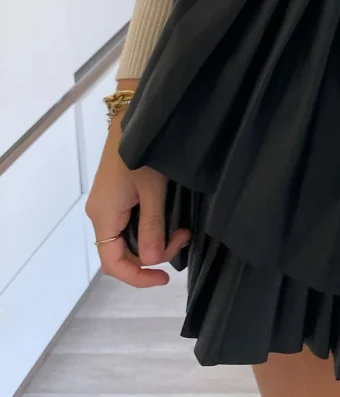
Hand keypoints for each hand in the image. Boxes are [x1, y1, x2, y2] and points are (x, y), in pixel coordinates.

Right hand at [84, 86, 189, 287]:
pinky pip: (129, 224)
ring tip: (181, 229)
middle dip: (154, 254)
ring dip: (154, 240)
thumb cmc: (143, 152)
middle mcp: (100, 214)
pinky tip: (168, 220)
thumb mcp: (153, 190)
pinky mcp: (115, 197)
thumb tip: (152, 261)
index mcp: (103, 216)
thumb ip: (153, 226)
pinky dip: (149, 227)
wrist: (134, 117)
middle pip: (122, 252)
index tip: (163, 279)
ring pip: (128, 239)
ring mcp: (107, 205)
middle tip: (183, 238)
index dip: (137, 276)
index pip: (113, 263)